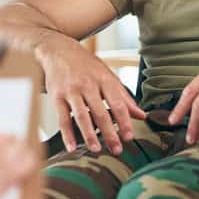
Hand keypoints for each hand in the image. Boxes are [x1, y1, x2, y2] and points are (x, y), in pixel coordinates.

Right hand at [38, 35, 145, 154]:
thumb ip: (124, 97)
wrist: (58, 49)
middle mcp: (88, 85)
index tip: (129, 137)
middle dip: (109, 133)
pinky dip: (67, 134)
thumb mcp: (107, 75)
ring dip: (88, 134)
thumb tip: (142, 115)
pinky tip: (72, 146)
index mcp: (104, 80)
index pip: (118, 103)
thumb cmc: (85, 64)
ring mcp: (71, 91)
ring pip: (81, 116)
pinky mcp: (56, 96)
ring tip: (96, 149)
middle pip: (100, 112)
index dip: (124, 121)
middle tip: (117, 149)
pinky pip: (62, 118)